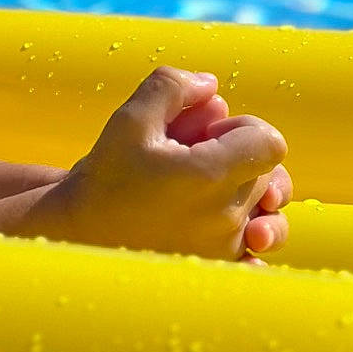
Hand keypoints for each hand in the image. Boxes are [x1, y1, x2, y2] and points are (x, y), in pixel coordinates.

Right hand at [32, 67, 288, 261]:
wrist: (81, 233)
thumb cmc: (105, 175)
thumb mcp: (129, 118)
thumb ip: (171, 87)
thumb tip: (211, 84)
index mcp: (208, 175)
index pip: (270, 143)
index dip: (244, 130)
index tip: (209, 136)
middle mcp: (225, 216)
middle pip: (267, 172)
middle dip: (238, 157)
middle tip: (193, 158)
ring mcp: (226, 247)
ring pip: (271, 211)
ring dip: (251, 193)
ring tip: (213, 189)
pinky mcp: (221, 266)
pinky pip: (260, 250)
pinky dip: (252, 233)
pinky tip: (231, 226)